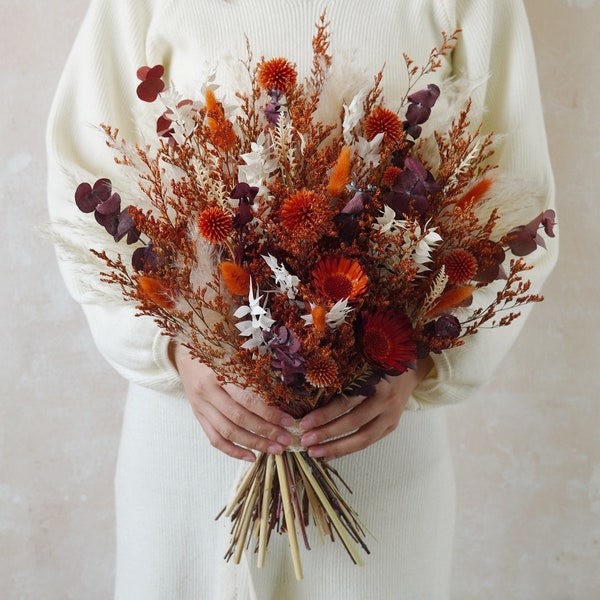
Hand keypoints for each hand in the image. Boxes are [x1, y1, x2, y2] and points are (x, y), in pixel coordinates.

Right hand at [172, 344, 294, 461]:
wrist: (184, 353)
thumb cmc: (216, 351)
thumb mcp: (233, 353)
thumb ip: (254, 368)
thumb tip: (284, 385)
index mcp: (219, 372)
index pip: (247, 398)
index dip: (269, 412)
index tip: (288, 420)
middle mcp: (207, 391)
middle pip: (239, 418)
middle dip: (266, 432)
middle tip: (286, 439)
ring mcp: (201, 406)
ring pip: (228, 432)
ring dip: (254, 444)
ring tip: (275, 450)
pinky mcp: (198, 416)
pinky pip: (215, 439)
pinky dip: (233, 451)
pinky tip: (251, 457)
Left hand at [298, 357, 433, 460]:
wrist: (410, 371)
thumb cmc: (379, 364)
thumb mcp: (362, 363)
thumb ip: (342, 375)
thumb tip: (309, 393)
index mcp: (376, 382)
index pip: (346, 402)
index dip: (324, 414)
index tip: (304, 422)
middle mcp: (385, 401)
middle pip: (353, 422)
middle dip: (327, 434)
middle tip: (305, 441)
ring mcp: (391, 416)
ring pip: (363, 438)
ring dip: (337, 448)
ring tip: (315, 452)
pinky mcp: (392, 427)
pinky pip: (369, 442)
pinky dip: (349, 449)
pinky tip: (331, 454)